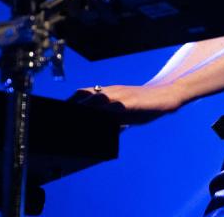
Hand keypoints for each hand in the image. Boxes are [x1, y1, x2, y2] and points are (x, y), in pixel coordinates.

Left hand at [69, 83, 183, 123]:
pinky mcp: (130, 102)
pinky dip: (102, 112)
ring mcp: (121, 96)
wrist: (167, 96)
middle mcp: (112, 91)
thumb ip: (109, 118)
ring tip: (71, 120)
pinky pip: (113, 106)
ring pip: (96, 98)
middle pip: (85, 95)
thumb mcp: (123, 112)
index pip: (83, 94)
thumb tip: (92, 131)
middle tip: (59, 120)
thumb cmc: (143, 106)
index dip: (70, 102)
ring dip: (83, 107)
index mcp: (109, 92)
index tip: (57, 113)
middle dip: (71, 105)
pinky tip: (96, 121)